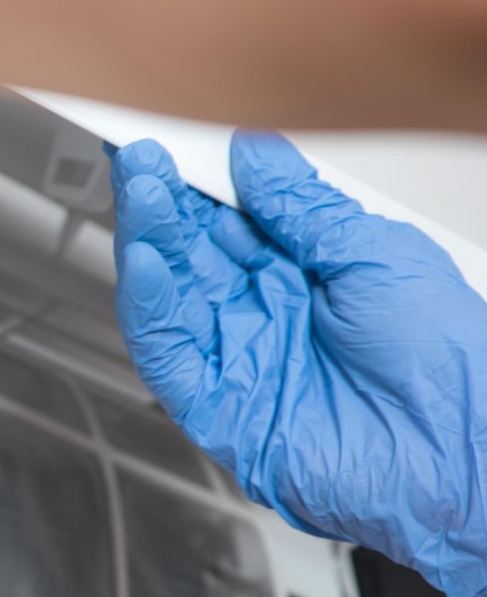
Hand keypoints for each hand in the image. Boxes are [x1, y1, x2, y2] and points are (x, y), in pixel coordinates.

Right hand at [112, 132, 486, 596]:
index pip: (232, 219)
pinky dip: (151, 310)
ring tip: (142, 191)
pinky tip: (150, 265)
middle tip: (142, 157)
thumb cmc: (452, 367)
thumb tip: (255, 155)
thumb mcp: (380, 255)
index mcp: (307, 277)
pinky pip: (169, 357)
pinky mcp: (219, 410)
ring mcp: (241, 362)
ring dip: (149, 242)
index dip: (197, 181)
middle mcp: (268, 317)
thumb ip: (304, 208)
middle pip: (192, 253)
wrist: (466, 453)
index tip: (173, 142)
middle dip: (162, 203)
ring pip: (170, 296)